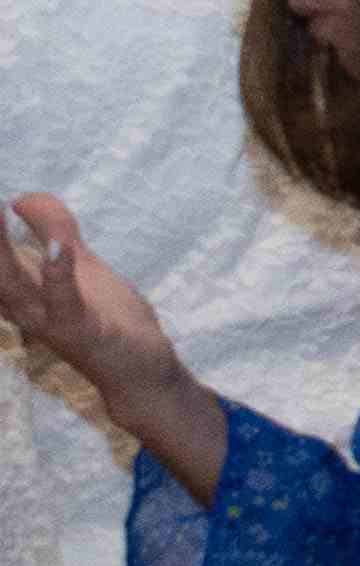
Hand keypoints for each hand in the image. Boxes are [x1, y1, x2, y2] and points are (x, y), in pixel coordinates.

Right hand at [0, 192, 186, 426]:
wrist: (140, 368)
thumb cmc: (105, 315)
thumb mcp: (79, 263)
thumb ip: (53, 228)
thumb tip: (22, 197)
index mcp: (18, 292)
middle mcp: (23, 308)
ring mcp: (48, 321)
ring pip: (13, 286)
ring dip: (0, 249)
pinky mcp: (80, 330)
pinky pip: (64, 301)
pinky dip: (58, 273)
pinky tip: (58, 245)